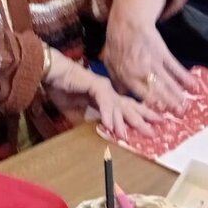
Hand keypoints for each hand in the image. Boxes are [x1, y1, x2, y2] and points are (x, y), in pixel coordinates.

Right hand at [45, 49, 161, 139]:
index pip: (125, 108)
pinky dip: (108, 115)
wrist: (50, 73)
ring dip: (127, 122)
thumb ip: (87, 118)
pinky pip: (104, 103)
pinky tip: (111, 126)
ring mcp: (103, 87)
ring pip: (119, 107)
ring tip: (135, 134)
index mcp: (105, 97)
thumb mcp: (75, 110)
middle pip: (129, 107)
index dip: (138, 117)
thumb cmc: (60, 88)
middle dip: (144, 119)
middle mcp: (108, 91)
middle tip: (158, 130)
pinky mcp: (96, 85)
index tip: (151, 126)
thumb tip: (98, 129)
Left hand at [103, 0, 194, 110]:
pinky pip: (176, 67)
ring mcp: (153, 62)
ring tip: (188, 105)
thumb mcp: (111, 65)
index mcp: (126, 76)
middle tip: (180, 114)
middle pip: (156, 90)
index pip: (139, 94)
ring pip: (167, 81)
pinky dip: (186, 77)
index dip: (150, 105)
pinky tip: (195, 86)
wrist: (127, 24)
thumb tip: (124, 99)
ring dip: (179, 94)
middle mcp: (140, 71)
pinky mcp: (163, 53)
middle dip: (169, 103)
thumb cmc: (117, 46)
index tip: (160, 116)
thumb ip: (117, 83)